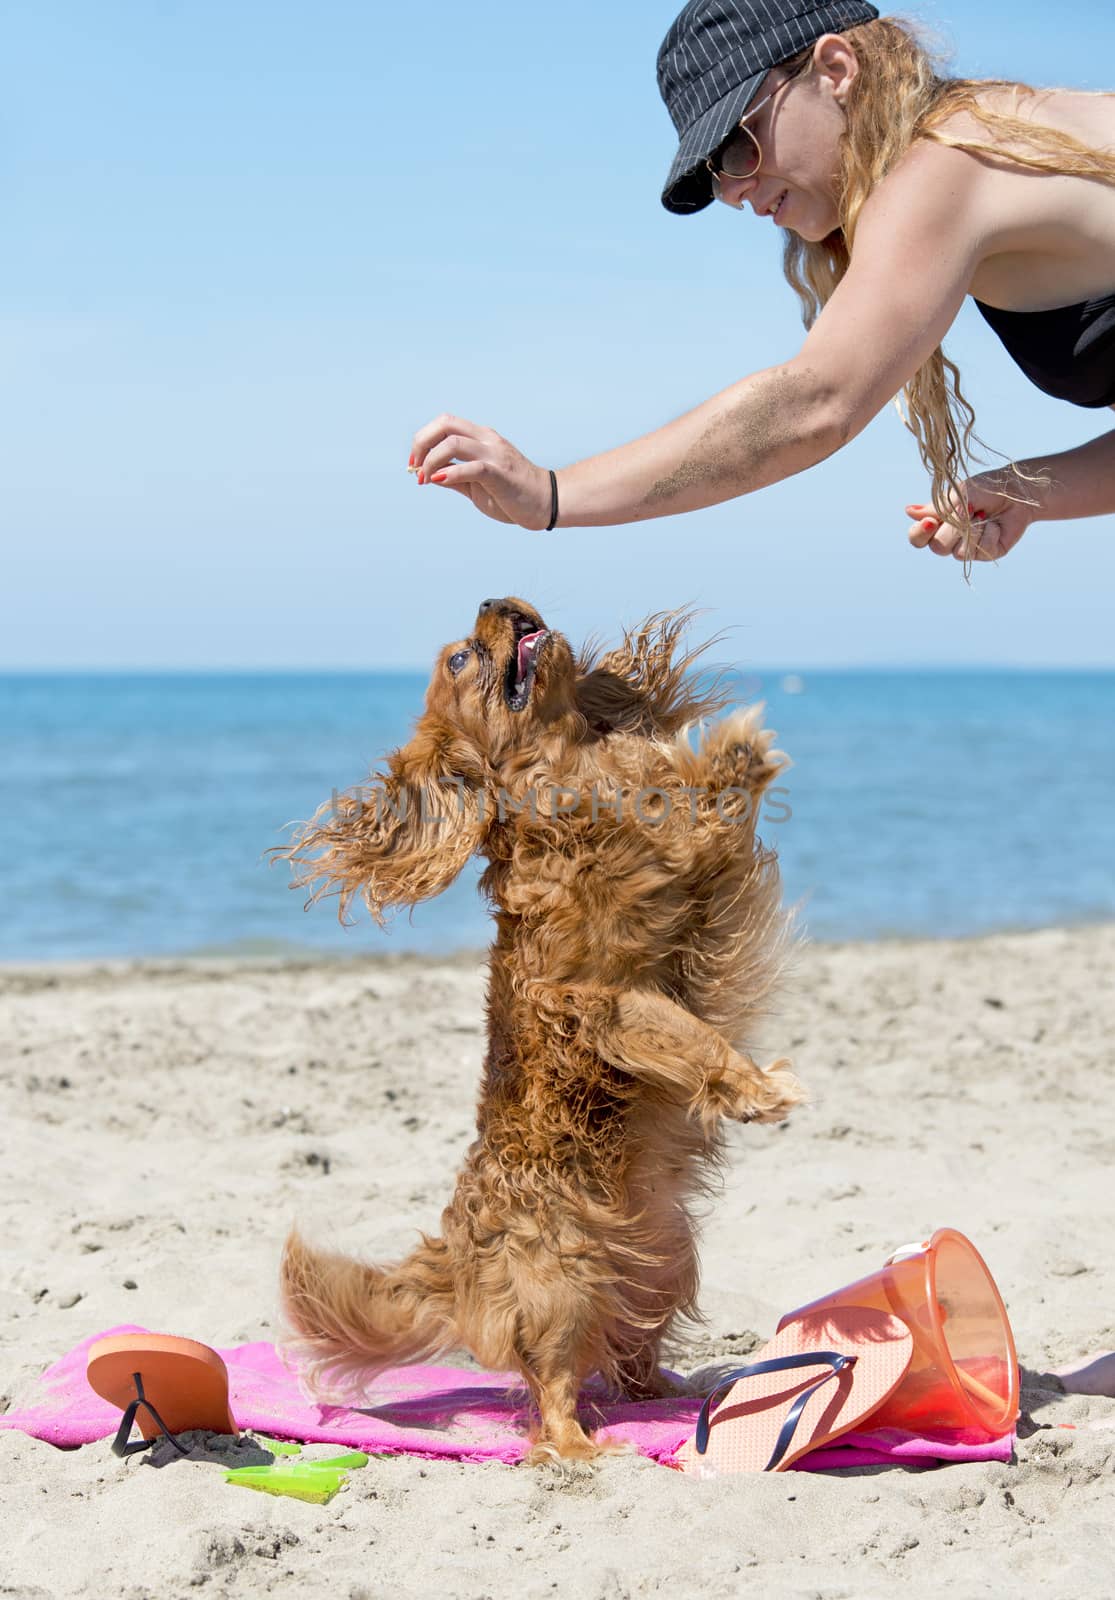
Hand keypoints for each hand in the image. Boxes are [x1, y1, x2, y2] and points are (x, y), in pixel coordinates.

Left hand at [409, 414, 552, 528]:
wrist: (546, 504)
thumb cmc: (513, 495)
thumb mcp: (476, 485)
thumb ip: (454, 476)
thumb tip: (429, 475)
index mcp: (481, 438)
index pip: (445, 424)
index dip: (423, 439)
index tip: (414, 464)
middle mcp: (487, 440)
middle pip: (445, 424)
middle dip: (421, 443)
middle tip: (415, 468)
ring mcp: (495, 454)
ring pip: (453, 442)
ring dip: (431, 461)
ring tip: (426, 480)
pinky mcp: (501, 473)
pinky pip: (471, 467)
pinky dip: (450, 473)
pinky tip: (438, 482)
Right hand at [906, 468, 1040, 561]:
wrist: (1017, 491)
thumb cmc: (986, 488)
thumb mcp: (957, 494)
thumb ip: (935, 507)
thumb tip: (908, 511)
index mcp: (937, 523)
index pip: (916, 538)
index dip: (920, 534)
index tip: (931, 521)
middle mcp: (949, 538)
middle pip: (937, 547)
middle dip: (953, 528)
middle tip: (968, 510)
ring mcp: (967, 547)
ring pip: (957, 552)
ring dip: (971, 530)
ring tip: (983, 516)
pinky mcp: (985, 553)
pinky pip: (978, 551)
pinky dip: (987, 533)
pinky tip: (995, 524)